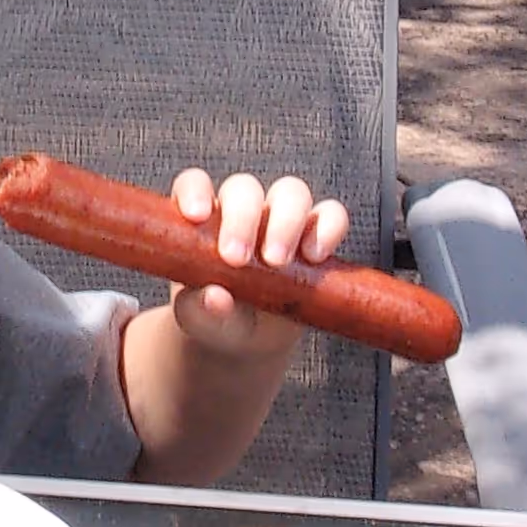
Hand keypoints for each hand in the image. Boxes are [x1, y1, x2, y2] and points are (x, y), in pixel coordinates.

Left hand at [164, 170, 350, 361]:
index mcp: (203, 219)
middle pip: (245, 188)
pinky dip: (328, 228)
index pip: (195, 184)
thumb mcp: (200, 320)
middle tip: (238, 259)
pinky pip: (331, 215)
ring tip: (278, 262)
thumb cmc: (215, 319)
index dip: (196, 191)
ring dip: (287, 221)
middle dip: (243, 217)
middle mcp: (242, 211)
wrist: (248, 342)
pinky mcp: (316, 236)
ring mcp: (281, 220)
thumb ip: (199, 309)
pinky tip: (315, 257)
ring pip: (291, 192)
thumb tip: (216, 298)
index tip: (197, 216)